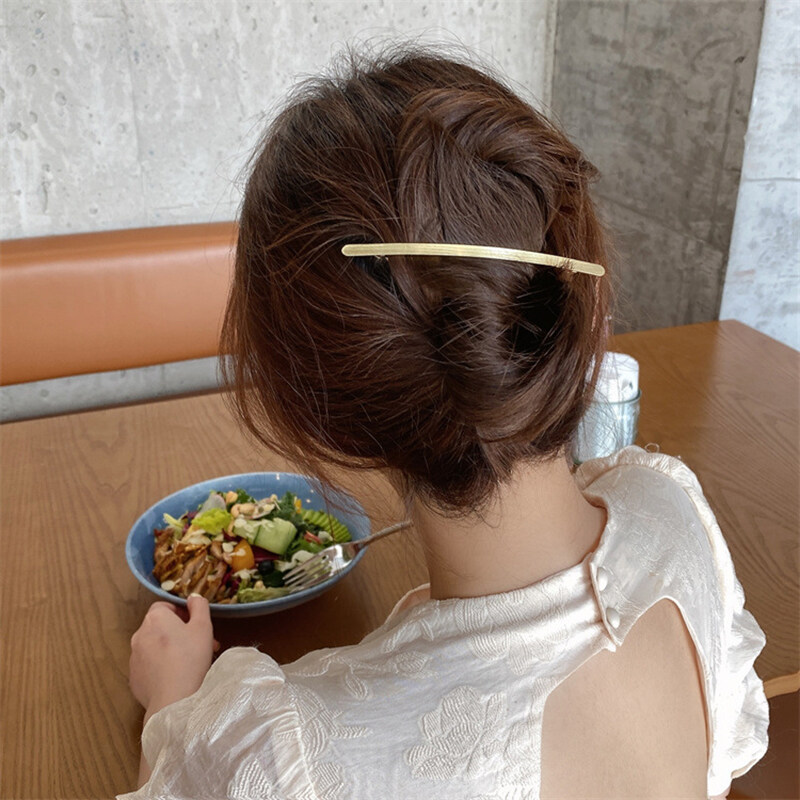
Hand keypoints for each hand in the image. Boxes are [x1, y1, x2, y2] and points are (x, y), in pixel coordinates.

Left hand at [129, 594, 219, 715]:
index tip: (194, 624)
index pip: (164, 606)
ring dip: (170, 649)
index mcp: (155, 618)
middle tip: (198, 644)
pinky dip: (161, 667)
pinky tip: (176, 676)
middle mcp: (139, 635)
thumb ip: (199, 606)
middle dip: (179, 632)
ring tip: (189, 662)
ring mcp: (134, 658)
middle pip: (160, 627)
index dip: (181, 612)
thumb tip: (193, 597)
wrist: (174, 699)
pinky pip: (149, 666)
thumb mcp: (203, 626)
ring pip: (154, 647)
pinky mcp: (134, 678)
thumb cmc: (191, 658)